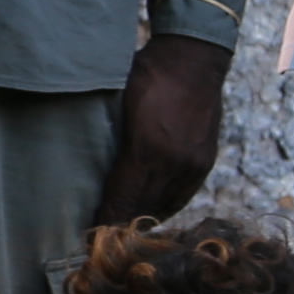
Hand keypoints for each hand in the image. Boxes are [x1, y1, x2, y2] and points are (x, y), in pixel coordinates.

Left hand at [93, 33, 232, 226]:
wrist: (194, 56)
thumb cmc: (147, 73)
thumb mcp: (118, 102)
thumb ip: (108, 137)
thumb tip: (88, 167)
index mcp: (147, 148)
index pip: (122, 198)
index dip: (106, 220)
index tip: (91, 235)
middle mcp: (173, 162)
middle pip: (143, 208)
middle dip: (121, 224)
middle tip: (102, 237)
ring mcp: (193, 164)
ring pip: (165, 206)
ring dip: (143, 217)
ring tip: (122, 227)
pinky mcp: (205, 161)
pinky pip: (182, 195)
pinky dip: (164, 206)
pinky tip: (150, 210)